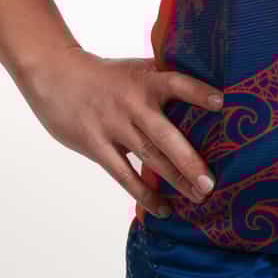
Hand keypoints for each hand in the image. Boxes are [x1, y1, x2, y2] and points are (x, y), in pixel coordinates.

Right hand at [19, 49, 223, 217]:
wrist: (55, 75)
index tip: (221, 102)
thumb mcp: (135, 68)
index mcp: (145, 80)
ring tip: (199, 198)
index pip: (176, 83)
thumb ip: (165, 76)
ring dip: (175, 180)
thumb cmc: (106, 74)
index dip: (197, 91)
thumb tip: (205, 79)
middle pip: (165, 135)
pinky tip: (163, 208)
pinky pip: (124, 175)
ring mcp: (114, 127)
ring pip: (149, 158)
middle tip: (211, 183)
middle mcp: (132, 105)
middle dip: (189, 160)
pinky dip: (144, 194)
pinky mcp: (97, 146)